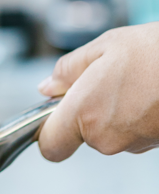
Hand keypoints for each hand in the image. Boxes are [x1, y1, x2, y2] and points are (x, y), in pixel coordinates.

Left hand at [38, 23, 158, 161]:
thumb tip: (46, 88)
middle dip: (87, 112)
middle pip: (82, 135)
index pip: (51, 146)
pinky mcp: (155, 145)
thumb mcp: (103, 47)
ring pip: (110, 134)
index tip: (52, 118)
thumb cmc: (157, 52)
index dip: (49, 134)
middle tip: (105, 80)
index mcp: (83, 112)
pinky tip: (150, 92)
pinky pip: (135, 134)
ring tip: (134, 82)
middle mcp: (105, 136)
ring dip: (115, 112)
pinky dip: (137, 116)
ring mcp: (133, 144)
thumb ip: (67, 71)